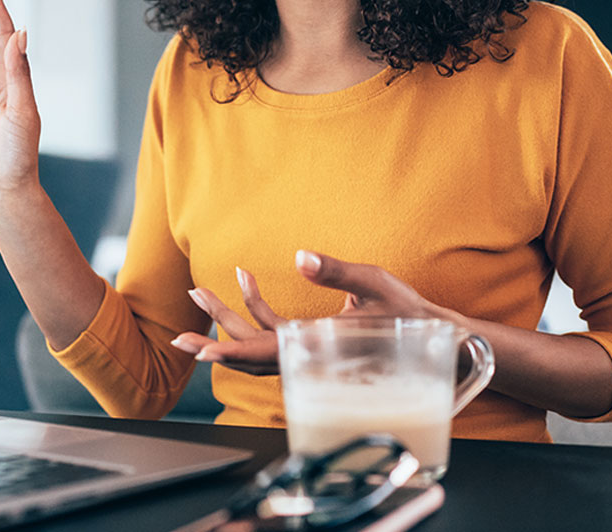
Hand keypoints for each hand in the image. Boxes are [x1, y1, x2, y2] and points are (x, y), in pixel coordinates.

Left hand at [170, 251, 444, 374]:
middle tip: (178, 335)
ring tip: (199, 292)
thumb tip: (300, 257)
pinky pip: (273, 330)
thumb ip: (336, 270)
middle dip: (212, 341)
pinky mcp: (310, 340)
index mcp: (320, 346)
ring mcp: (306, 349)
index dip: (233, 354)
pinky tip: (245, 278)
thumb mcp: (375, 284)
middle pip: (250, 353)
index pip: (267, 354)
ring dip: (227, 319)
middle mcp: (308, 354)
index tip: (203, 354)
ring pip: (257, 342)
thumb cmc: (406, 313)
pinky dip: (255, 307)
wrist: (432, 337)